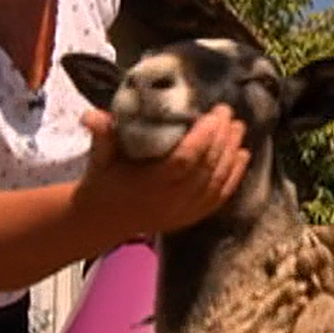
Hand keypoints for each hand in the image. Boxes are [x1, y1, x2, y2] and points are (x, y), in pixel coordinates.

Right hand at [70, 105, 250, 238]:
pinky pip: (218, 198)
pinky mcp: (191, 217)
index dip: (203, 138)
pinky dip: (233, 177)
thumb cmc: (104, 180)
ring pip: (216, 183)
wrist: (104, 218)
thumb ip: (101, 135)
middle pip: (205, 170)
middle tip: (228, 114)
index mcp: (149, 185)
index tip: (214, 114)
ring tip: (238, 128)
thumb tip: (91, 116)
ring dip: (231, 155)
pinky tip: (242, 155)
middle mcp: (170, 202)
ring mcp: (183, 212)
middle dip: (221, 140)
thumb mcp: (100, 157)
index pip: (184, 161)